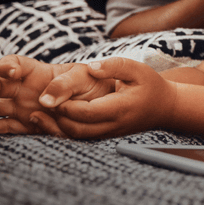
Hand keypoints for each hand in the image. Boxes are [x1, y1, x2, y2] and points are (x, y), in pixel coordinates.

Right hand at [0, 56, 110, 135]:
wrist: (99, 104)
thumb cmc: (91, 84)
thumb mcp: (83, 78)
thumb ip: (65, 84)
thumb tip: (45, 100)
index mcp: (36, 72)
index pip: (14, 64)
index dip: (8, 65)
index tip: (12, 72)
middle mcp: (22, 89)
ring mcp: (20, 107)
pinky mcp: (23, 125)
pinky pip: (1, 127)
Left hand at [42, 58, 176, 139]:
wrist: (166, 107)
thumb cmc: (150, 85)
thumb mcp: (137, 69)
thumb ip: (113, 66)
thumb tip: (91, 68)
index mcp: (120, 108)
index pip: (86, 112)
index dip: (66, 106)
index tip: (50, 96)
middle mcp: (114, 124)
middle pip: (77, 129)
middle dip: (55, 118)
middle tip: (39, 105)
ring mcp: (110, 133)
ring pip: (77, 137)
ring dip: (56, 128)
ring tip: (37, 115)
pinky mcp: (106, 136)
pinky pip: (82, 137)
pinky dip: (64, 131)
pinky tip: (52, 120)